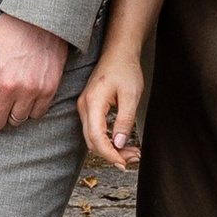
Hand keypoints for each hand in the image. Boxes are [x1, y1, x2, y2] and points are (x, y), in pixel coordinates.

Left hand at [0, 11, 71, 132]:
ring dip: (13, 111)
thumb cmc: (5, 34)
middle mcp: (6, 86)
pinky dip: (31, 108)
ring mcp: (29, 90)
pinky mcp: (48, 91)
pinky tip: (29, 93)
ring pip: (15, 121)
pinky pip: (36, 115)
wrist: (39, 20)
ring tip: (14, 94)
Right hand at [78, 50, 144, 170]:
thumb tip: (119, 143)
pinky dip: (107, 140)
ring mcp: (85, 107)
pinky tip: (121, 143)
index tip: (124, 163)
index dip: (110, 154)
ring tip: (131, 152)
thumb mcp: (131, 96)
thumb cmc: (125, 69)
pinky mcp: (89, 108)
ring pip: (93, 138)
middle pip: (92, 141)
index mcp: (93, 102)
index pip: (96, 137)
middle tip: (133, 159)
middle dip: (112, 154)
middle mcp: (84, 106)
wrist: (119, 53)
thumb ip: (124, 120)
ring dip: (110, 149)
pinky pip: (94, 130)